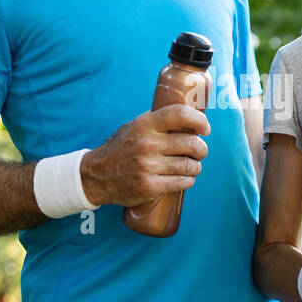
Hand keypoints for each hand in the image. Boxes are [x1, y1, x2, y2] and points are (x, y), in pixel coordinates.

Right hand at [80, 104, 209, 206]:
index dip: (199, 120)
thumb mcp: (134, 127)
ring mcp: (148, 166)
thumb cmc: (121, 149)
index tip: (205, 129)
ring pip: (190, 166)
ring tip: (191, 166)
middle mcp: (147, 144)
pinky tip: (184, 178)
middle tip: (200, 151)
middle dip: (201, 149)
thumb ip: (157, 122)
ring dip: (196, 167)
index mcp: (145, 125)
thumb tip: (189, 118)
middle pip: (191, 143)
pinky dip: (188, 180)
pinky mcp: (150, 186)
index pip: (180, 114)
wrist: (96, 175)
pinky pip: (182, 182)